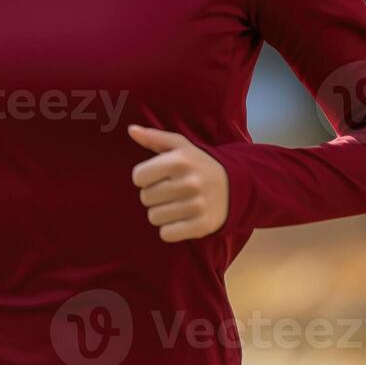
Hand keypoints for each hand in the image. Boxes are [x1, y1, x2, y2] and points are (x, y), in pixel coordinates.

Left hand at [128, 124, 227, 241]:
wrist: (234, 186)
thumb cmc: (198, 164)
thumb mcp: (179, 146)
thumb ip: (153, 137)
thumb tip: (131, 130)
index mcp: (180, 161)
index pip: (138, 176)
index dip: (144, 177)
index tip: (157, 176)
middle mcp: (189, 183)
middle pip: (145, 198)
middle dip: (153, 194)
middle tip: (169, 191)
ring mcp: (196, 206)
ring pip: (153, 217)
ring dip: (161, 212)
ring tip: (175, 204)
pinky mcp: (202, 225)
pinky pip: (166, 234)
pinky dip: (170, 229)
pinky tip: (180, 218)